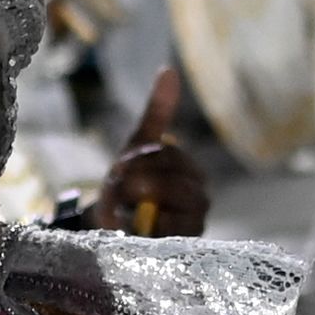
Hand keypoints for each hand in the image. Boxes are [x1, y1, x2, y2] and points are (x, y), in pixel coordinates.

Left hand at [86, 68, 206, 237]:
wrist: (117, 227)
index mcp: (189, 168)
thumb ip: (158, 112)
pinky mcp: (185, 243)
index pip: (168, 154)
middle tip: (115, 189)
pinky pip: (169, 225)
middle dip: (133, 181)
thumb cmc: (132, 185)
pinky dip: (147, 222)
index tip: (120, 167)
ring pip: (166, 198)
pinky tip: (135, 224)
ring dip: (134, 201)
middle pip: (167, 176)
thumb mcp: (139, 147)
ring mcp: (194, 220)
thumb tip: (169, 71)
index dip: (138, 160)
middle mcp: (199, 194)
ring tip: (121, 208)